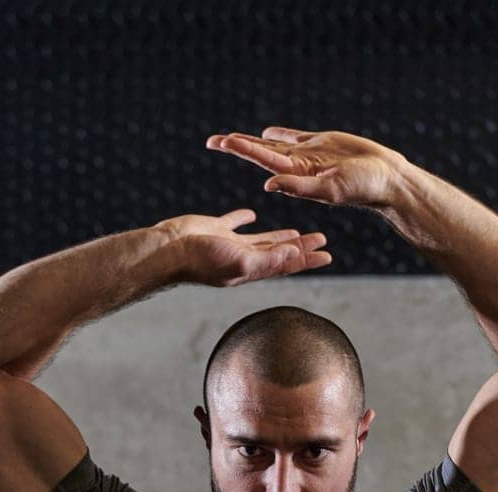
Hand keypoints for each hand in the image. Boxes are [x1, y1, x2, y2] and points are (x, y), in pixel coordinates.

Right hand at [156, 208, 330, 287]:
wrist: (169, 249)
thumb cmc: (202, 260)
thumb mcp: (241, 261)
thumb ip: (268, 259)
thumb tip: (294, 254)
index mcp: (252, 269)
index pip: (287, 264)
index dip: (308, 259)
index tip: (328, 255)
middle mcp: (244, 258)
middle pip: (280, 253)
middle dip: (301, 247)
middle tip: (321, 239)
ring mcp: (230, 244)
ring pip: (262, 240)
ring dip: (280, 237)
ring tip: (296, 233)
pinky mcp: (216, 229)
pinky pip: (235, 223)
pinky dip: (245, 219)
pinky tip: (252, 215)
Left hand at [205, 127, 409, 208]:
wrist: (386, 179)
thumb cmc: (362, 188)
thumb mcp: (329, 189)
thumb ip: (299, 187)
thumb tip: (268, 185)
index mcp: (297, 176)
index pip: (263, 159)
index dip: (242, 149)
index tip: (222, 142)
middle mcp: (299, 166)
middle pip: (261, 153)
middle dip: (237, 146)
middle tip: (212, 141)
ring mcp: (310, 155)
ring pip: (275, 145)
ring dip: (253, 142)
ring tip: (232, 139)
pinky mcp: (323, 145)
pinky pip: (296, 138)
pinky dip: (280, 136)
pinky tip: (267, 133)